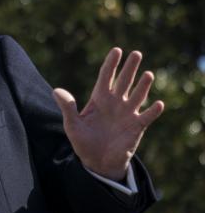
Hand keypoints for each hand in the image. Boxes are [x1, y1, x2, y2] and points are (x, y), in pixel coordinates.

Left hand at [52, 47, 163, 180]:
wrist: (97, 162)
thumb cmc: (83, 141)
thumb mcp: (72, 125)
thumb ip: (67, 107)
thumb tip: (56, 90)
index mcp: (99, 99)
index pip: (106, 77)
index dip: (111, 64)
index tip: (116, 50)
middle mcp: (115, 103)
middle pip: (124, 81)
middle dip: (130, 68)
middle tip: (136, 53)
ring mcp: (127, 114)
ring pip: (138, 95)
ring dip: (143, 86)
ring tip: (148, 74)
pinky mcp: (137, 127)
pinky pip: (147, 117)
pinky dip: (153, 111)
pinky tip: (158, 104)